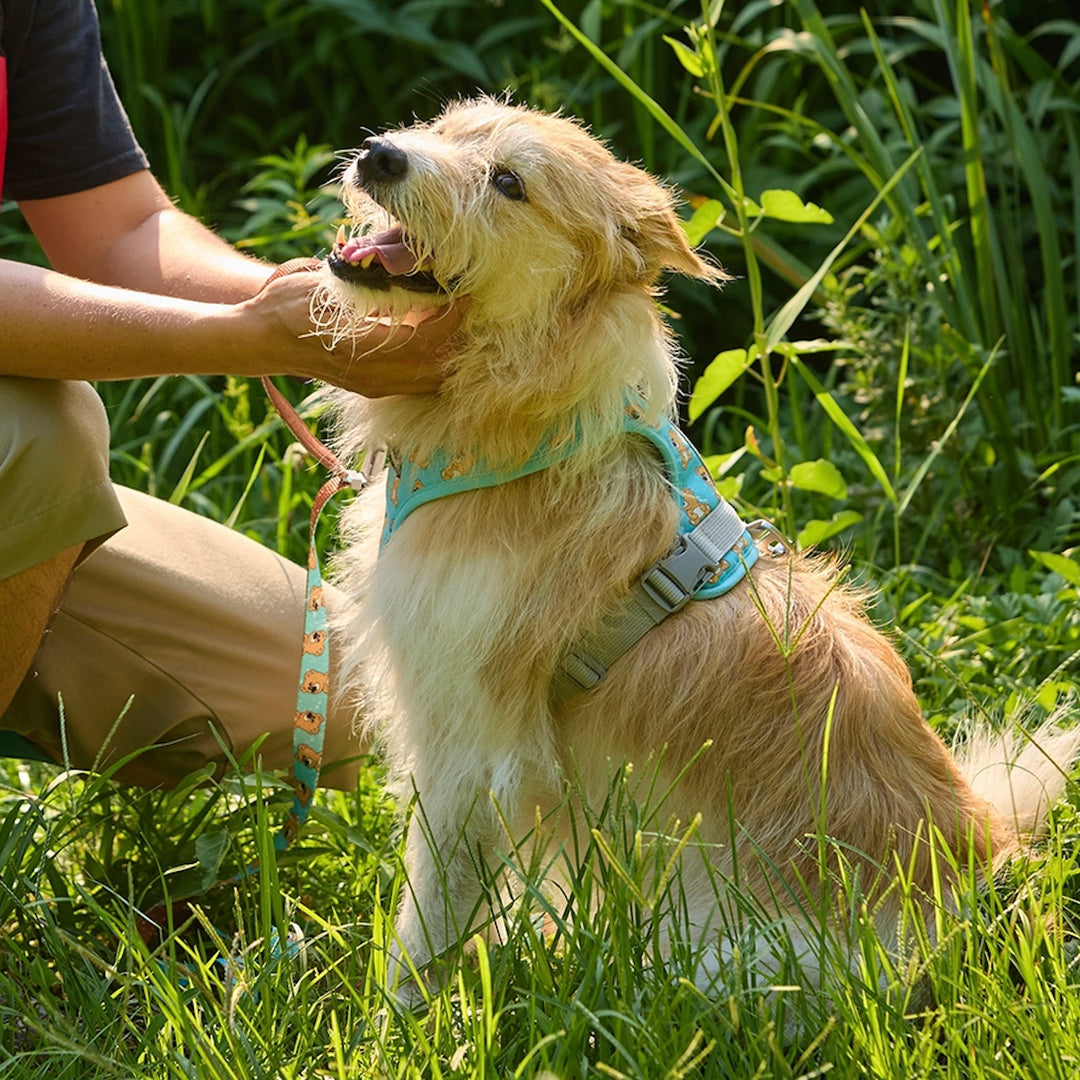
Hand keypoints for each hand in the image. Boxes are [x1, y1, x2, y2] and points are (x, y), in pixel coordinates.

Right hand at [248, 263, 463, 396]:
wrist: (258, 341)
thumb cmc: (284, 306)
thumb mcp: (323, 284)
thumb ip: (363, 282)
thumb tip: (398, 264)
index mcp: (362, 349)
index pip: (427, 340)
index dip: (451, 318)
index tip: (465, 296)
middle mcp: (371, 376)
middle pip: (436, 368)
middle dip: (456, 342)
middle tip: (465, 312)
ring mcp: (371, 386)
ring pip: (427, 381)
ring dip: (445, 356)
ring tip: (452, 326)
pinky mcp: (369, 388)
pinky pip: (412, 383)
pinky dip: (429, 364)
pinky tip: (431, 339)